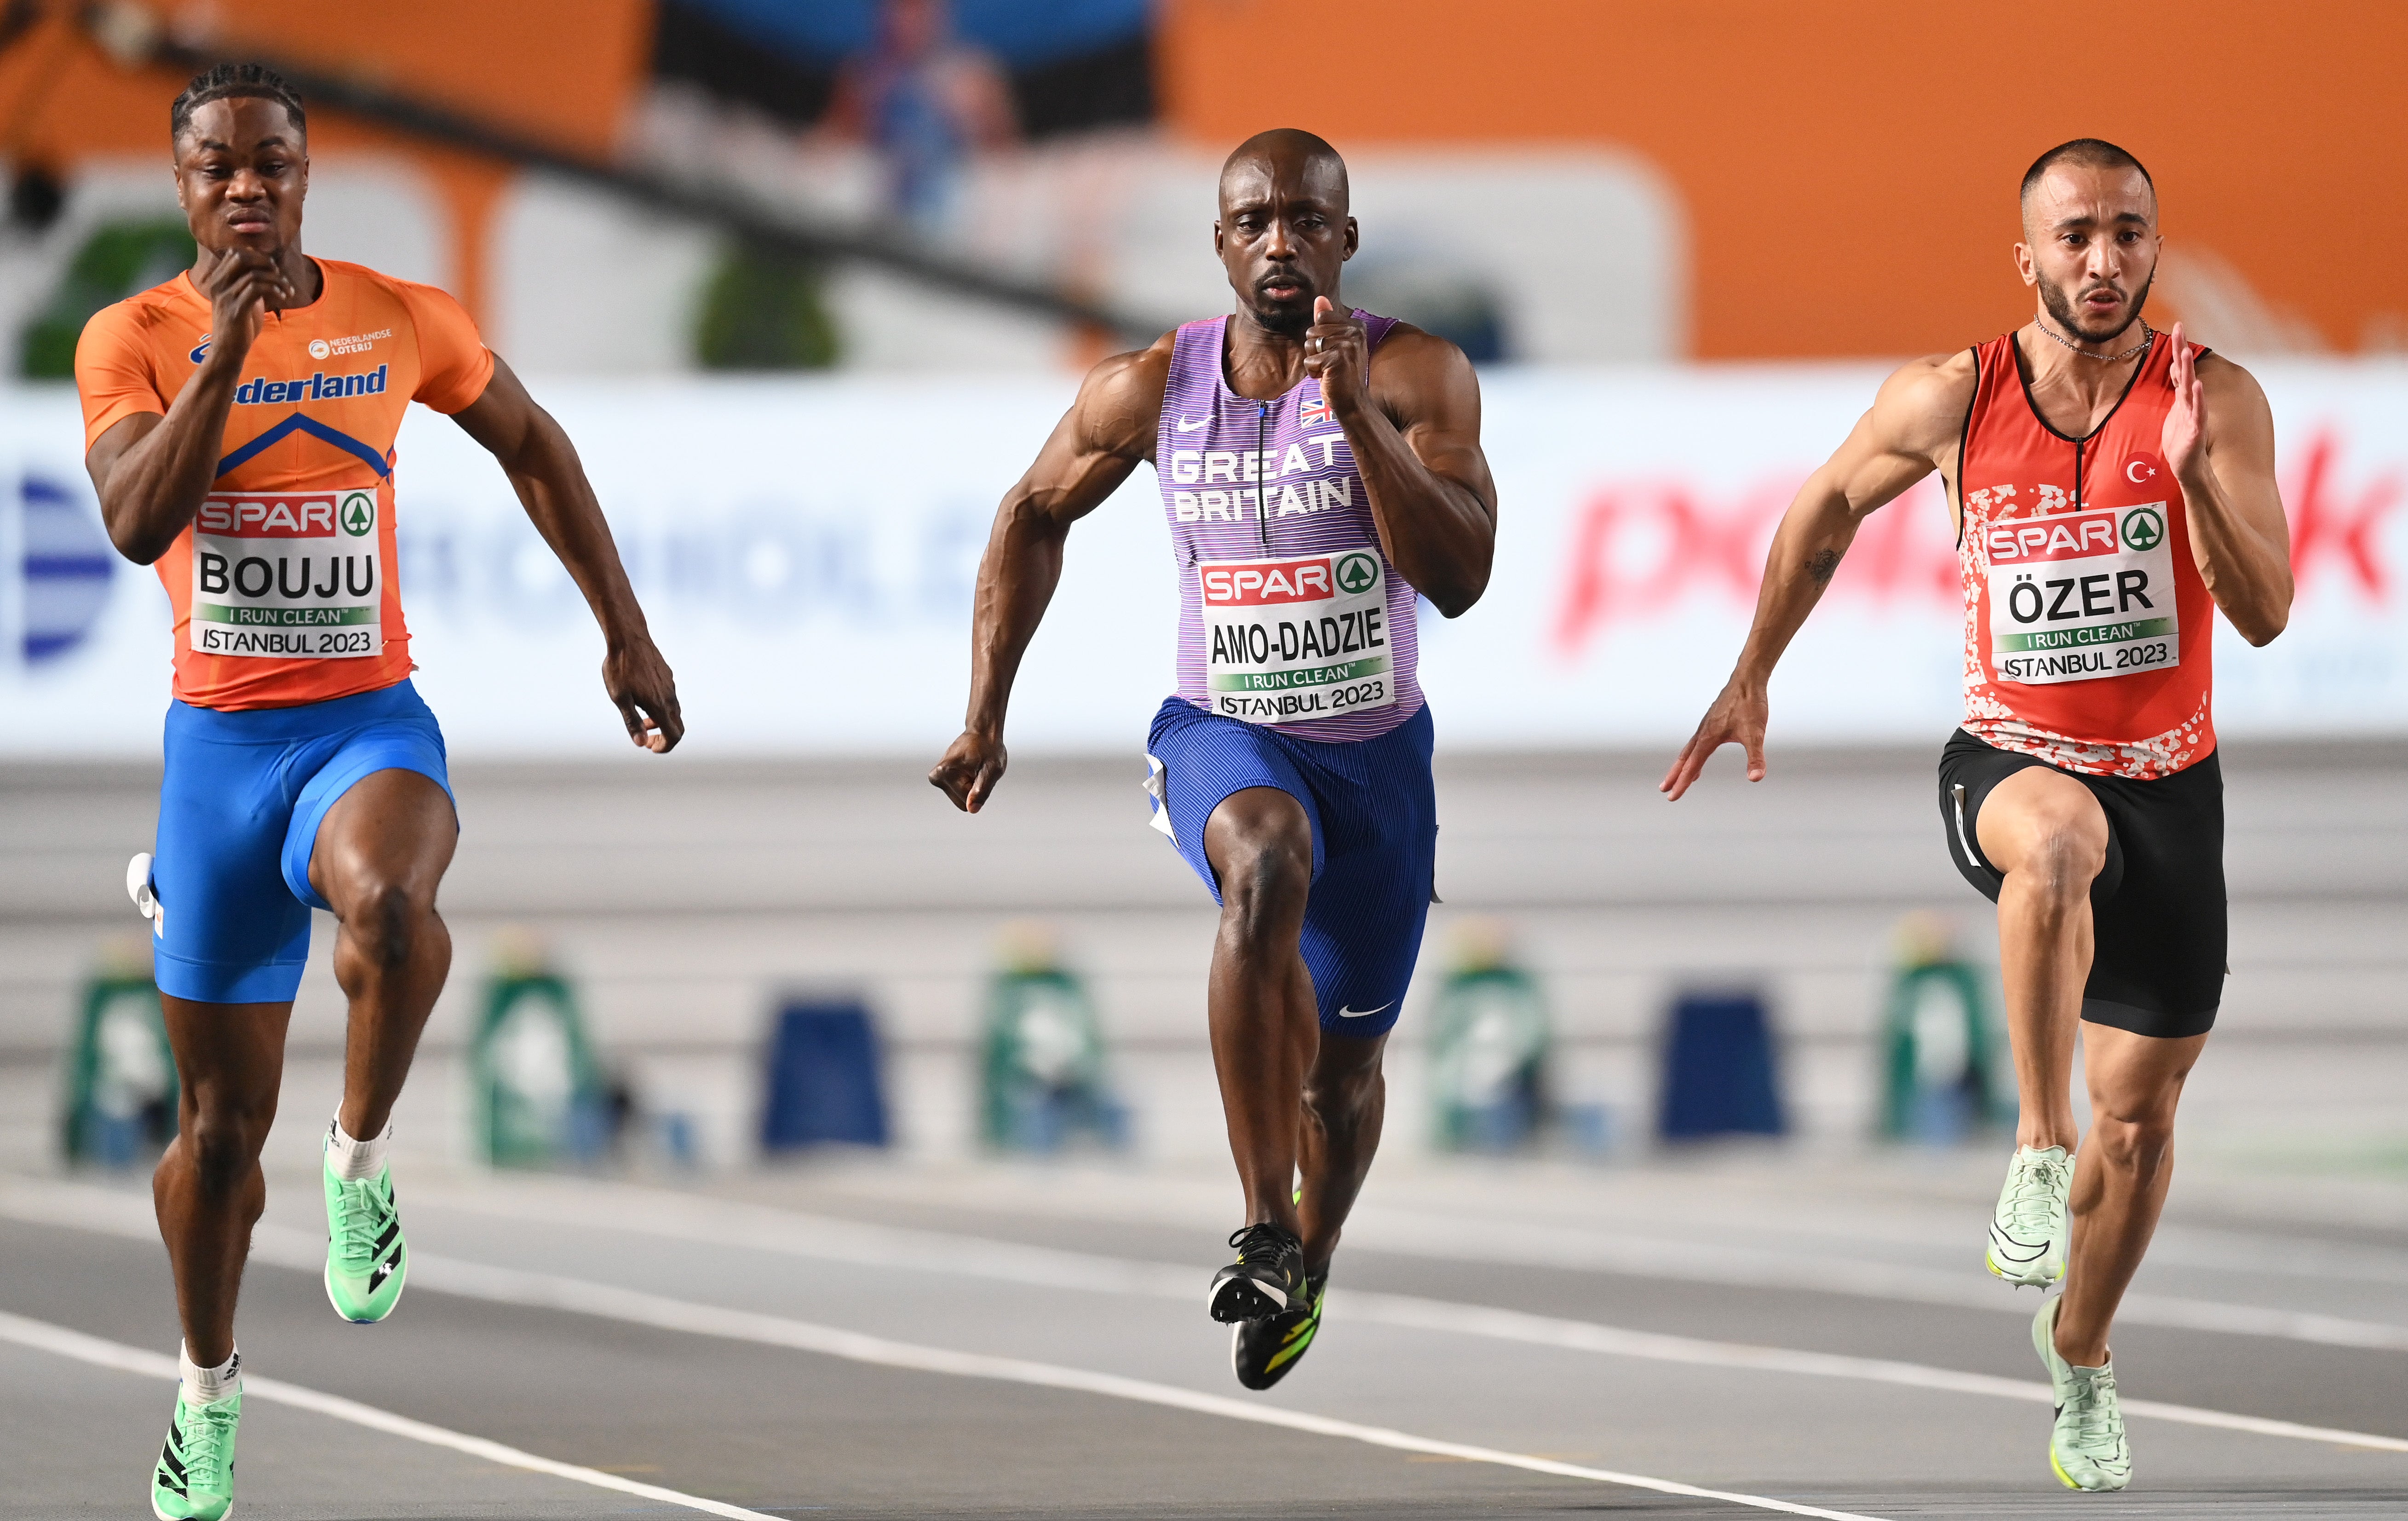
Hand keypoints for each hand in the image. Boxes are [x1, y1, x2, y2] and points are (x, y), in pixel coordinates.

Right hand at [200, 250, 292, 366]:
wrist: (227, 350)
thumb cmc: (239, 325)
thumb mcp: (244, 298)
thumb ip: (250, 282)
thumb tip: (268, 266)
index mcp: (218, 280)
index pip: (235, 253)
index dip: (257, 256)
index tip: (273, 268)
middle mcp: (218, 284)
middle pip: (242, 257)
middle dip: (266, 262)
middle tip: (280, 274)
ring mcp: (225, 296)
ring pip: (254, 274)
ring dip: (277, 280)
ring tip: (288, 291)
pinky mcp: (236, 309)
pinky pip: (257, 288)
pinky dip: (274, 289)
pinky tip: (283, 297)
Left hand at [603, 635, 682, 752]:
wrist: (628, 638)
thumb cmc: (620, 668)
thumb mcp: (620, 698)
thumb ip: (632, 722)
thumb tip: (641, 743)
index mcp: (660, 705)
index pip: (673, 735)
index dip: (665, 747)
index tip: (650, 748)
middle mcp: (670, 696)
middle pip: (677, 726)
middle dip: (664, 738)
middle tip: (646, 740)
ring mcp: (670, 685)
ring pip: (673, 711)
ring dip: (661, 722)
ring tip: (641, 719)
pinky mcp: (667, 676)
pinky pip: (670, 697)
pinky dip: (660, 707)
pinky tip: (642, 698)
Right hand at [930, 729, 1006, 812]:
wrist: (982, 733)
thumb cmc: (989, 749)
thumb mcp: (992, 770)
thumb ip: (981, 791)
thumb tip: (971, 809)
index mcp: (944, 772)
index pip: (966, 801)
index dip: (978, 788)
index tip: (980, 770)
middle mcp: (936, 776)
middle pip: (961, 802)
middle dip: (974, 788)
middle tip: (978, 770)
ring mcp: (937, 778)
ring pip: (961, 798)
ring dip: (972, 785)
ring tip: (974, 768)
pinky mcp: (941, 778)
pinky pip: (959, 792)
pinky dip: (968, 783)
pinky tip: (969, 769)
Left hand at [1301, 296, 1369, 414]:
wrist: (1353, 400)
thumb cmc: (1343, 373)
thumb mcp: (1336, 343)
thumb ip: (1328, 320)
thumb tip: (1319, 298)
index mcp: (1356, 325)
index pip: (1322, 317)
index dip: (1320, 336)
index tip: (1334, 350)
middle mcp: (1354, 332)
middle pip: (1313, 330)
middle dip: (1315, 349)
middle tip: (1331, 362)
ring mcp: (1347, 345)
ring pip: (1309, 345)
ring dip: (1314, 360)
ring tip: (1329, 369)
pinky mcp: (1337, 360)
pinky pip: (1310, 361)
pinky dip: (1313, 372)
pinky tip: (1327, 377)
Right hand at [1659, 678, 1767, 800]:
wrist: (1748, 679)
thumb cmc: (1751, 705)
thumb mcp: (1756, 734)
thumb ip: (1756, 758)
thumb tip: (1756, 778)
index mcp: (1709, 738)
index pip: (1692, 766)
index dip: (1682, 783)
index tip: (1672, 797)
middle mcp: (1703, 732)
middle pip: (1684, 758)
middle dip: (1674, 775)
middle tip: (1664, 789)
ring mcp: (1706, 725)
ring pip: (1689, 748)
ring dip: (1682, 764)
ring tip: (1677, 776)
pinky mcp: (1712, 719)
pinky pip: (1697, 740)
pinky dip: (1693, 752)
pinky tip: (1699, 752)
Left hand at [2160, 321, 2206, 483]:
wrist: (2189, 465)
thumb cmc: (2182, 439)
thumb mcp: (2175, 410)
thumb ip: (2177, 390)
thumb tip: (2175, 369)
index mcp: (2183, 398)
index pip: (2179, 368)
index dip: (2178, 348)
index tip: (2178, 326)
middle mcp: (2189, 402)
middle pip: (2185, 372)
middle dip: (2182, 350)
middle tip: (2180, 328)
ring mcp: (2194, 414)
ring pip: (2190, 389)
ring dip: (2188, 370)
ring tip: (2185, 352)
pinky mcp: (2196, 430)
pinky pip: (2198, 412)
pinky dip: (2199, 399)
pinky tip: (2198, 385)